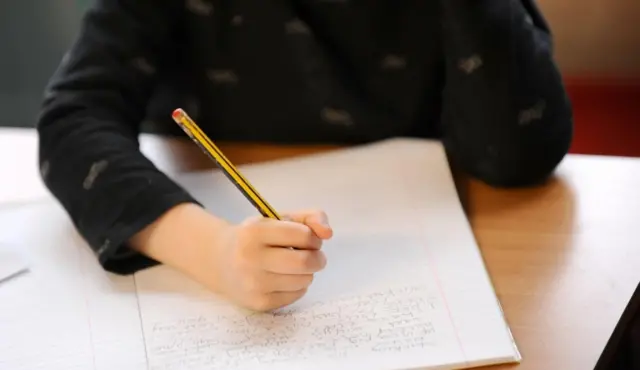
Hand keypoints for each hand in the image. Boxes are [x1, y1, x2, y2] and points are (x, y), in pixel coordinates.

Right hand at [214, 210, 332, 310]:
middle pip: (304, 262)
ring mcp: (253, 284)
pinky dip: (298, 286)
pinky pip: (296, 295)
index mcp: (254, 232)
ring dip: (307, 273)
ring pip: (304, 280)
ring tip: (295, 266)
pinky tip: (285, 279)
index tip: (309, 239)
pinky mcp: (259, 303)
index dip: (313, 237)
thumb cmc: (255, 237)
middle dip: (317, 258)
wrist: (220, 261)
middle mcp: (250, 258)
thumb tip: (328, 233)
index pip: (302, 235)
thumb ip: (309, 218)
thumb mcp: (278, 219)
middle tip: (313, 256)